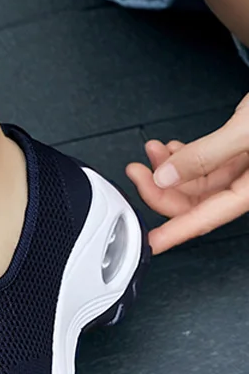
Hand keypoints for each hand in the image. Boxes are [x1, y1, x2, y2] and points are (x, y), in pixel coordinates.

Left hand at [126, 95, 248, 253]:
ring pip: (197, 182)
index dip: (174, 232)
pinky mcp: (243, 155)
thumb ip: (205, 155)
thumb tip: (166, 176)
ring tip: (151, 151)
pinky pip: (207, 166)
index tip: (151, 242)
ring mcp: (246, 171)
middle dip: (160, 187)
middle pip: (195, 202)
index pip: (205, 218)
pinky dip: (184, 158)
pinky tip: (171, 148)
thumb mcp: (246, 131)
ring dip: (168, 169)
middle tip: (136, 171)